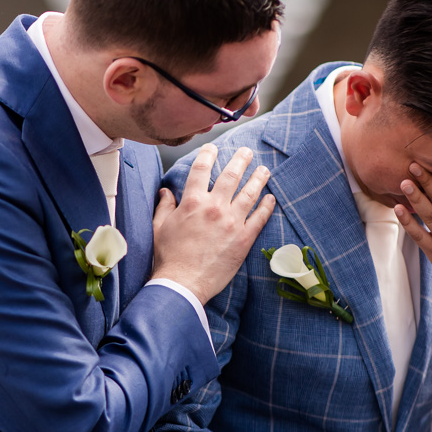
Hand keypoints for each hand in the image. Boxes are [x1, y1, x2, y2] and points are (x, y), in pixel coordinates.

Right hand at [151, 145, 275, 303]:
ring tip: (264, 169)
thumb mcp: (160, 227)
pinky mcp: (244, 239)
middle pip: (231, 175)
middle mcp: (214, 207)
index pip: (201, 169)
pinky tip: (270, 197)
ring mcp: (232, 222)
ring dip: (258, 178)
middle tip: (247, 151)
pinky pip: (259, 217)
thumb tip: (165, 192)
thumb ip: (164, 207)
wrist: (183, 283)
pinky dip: (266, 205)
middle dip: (241, 159)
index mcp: (192, 202)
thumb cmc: (168, 257)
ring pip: (250, 193)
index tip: (213, 148)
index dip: (208, 154)